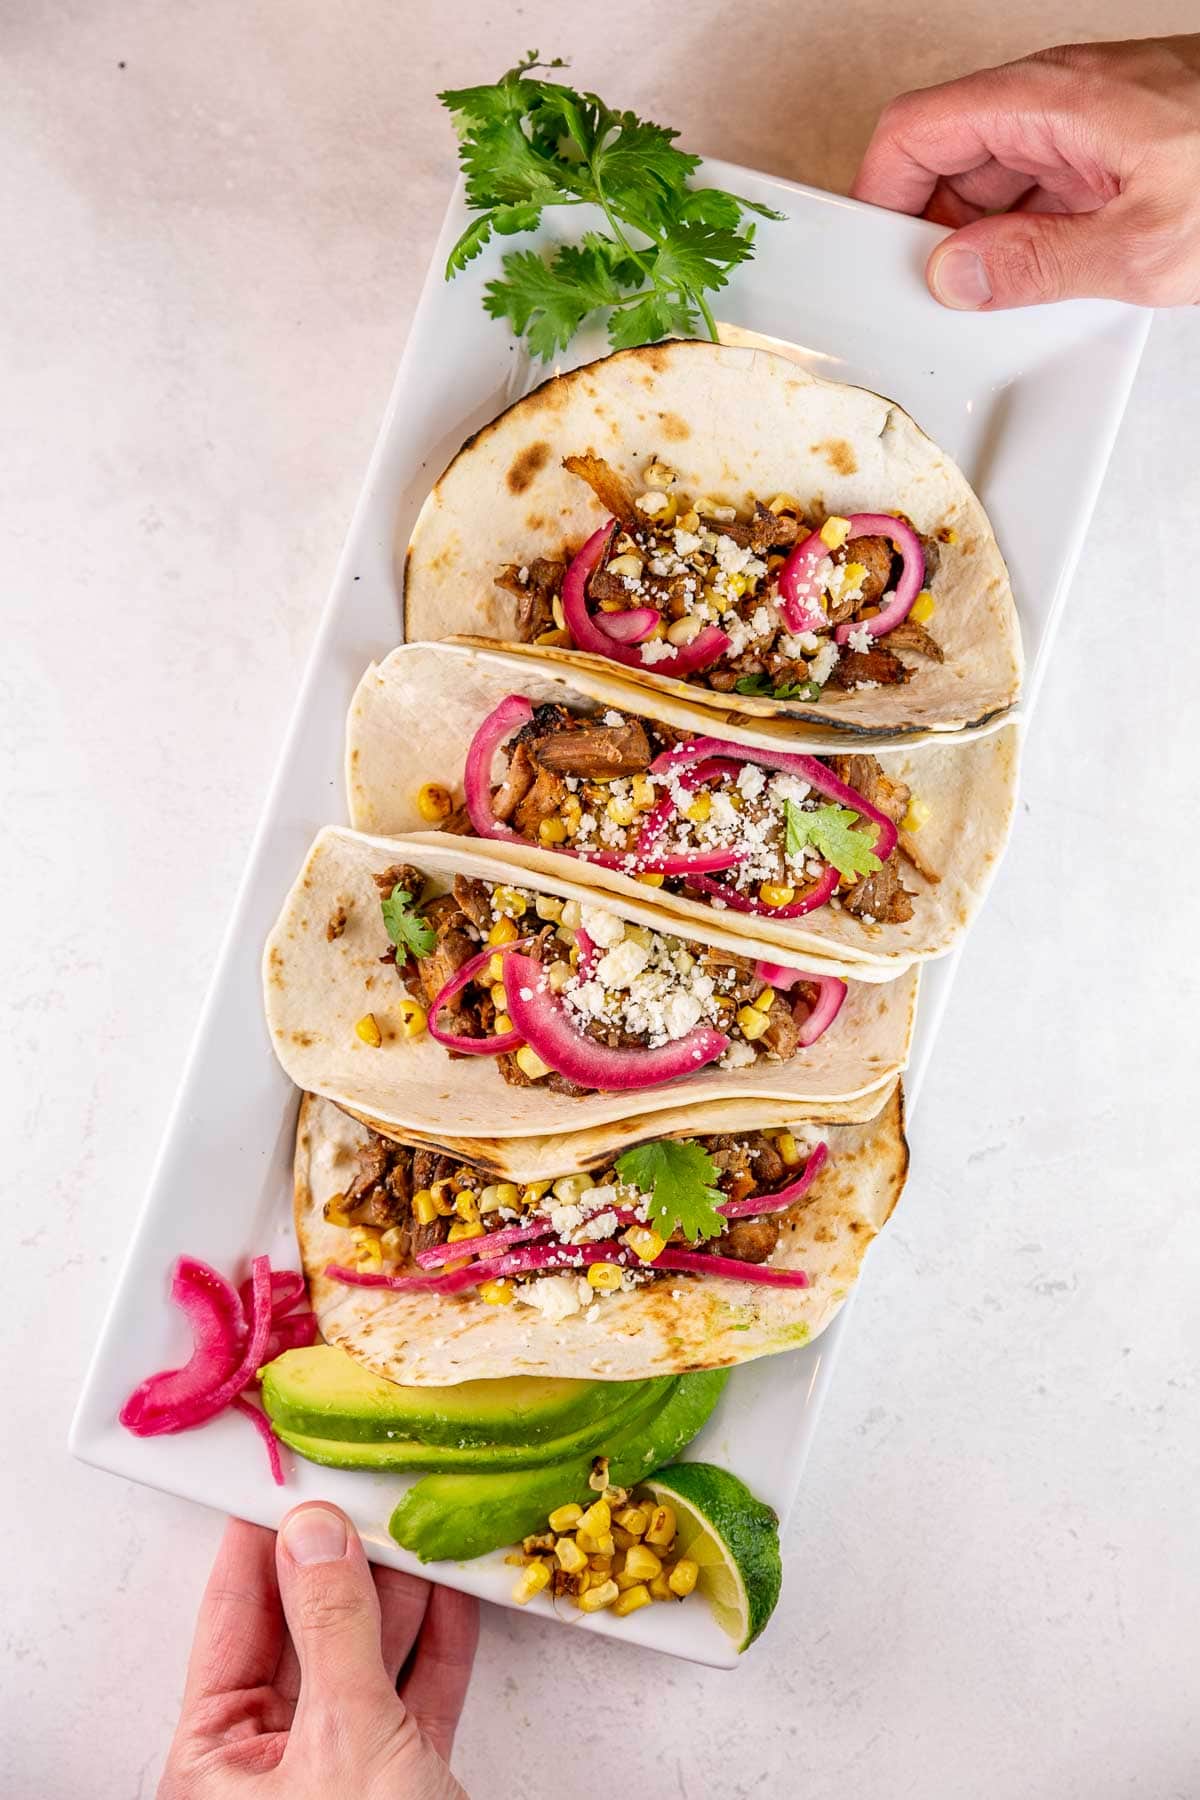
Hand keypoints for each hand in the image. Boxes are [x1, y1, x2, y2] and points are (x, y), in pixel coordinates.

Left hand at [159, 1504, 478, 1798]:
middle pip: (305, 1631)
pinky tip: (453, 1589)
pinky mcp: (401, 1778)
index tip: (291, 1482)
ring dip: (400, 1592)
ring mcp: (339, 1769)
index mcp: (217, 1763)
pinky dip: (439, 1639)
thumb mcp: (344, 1738)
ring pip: (365, 1655)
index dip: (262, 1545)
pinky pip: (415, 1690)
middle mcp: (272, 1765)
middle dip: (343, 1562)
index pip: (233, 1622)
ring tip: (418, 1528)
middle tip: (367, 1496)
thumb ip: (334, 1630)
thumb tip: (316, 1537)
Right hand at [852, 35, 1199, 309]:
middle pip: (949, 158)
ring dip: (985, 240)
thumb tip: (957, 276)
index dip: (879, 194)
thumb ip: (1037, 264)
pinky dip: (1029, 236)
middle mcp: (1059, 100)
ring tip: (1001, 297)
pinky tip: (1049, 279)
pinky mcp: (1114, 147)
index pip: (915, 130)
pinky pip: (1042, 188)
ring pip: (995, 178)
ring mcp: (1087, 122)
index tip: (872, 258)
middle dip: (931, 230)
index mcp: (1047, 101)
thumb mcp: (1141, 246)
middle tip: (935, 299)